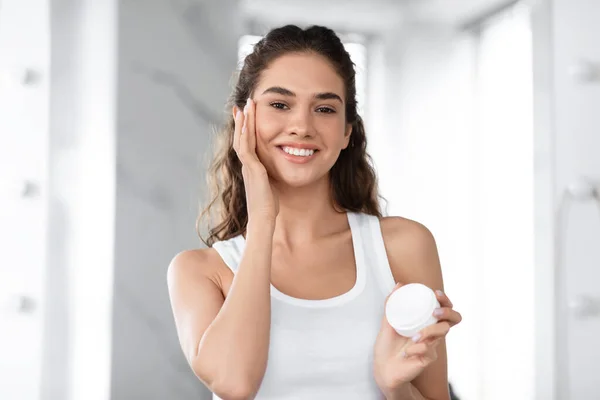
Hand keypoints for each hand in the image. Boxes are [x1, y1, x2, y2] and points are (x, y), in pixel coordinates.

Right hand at [233, 98, 278, 221]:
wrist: (263, 218)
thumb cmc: (267, 207)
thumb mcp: (270, 186)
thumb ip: (269, 177)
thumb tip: (274, 175)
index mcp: (251, 168)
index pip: (246, 144)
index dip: (245, 129)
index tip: (245, 116)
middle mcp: (246, 165)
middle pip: (241, 138)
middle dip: (242, 121)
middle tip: (242, 105)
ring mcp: (247, 166)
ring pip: (242, 139)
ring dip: (243, 122)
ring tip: (244, 106)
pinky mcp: (252, 168)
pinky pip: (246, 147)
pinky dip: (245, 133)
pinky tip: (246, 122)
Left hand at [373, 282, 461, 393]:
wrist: (382, 368)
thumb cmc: (387, 345)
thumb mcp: (386, 322)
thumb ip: (391, 304)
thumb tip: (399, 284)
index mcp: (424, 322)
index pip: (443, 308)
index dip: (445, 300)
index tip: (436, 293)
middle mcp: (431, 332)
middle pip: (454, 319)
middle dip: (448, 312)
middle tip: (435, 312)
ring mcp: (432, 344)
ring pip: (442, 332)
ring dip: (428, 331)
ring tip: (413, 337)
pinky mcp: (429, 357)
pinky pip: (428, 349)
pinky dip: (416, 348)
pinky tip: (406, 353)